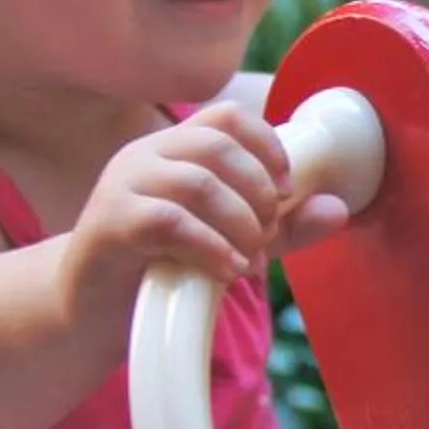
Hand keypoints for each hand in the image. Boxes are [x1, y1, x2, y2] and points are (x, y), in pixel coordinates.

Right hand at [61, 102, 292, 324]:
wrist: (90, 312)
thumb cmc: (161, 269)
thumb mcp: (229, 242)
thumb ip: (281, 226)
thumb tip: (338, 208)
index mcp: (173, 149)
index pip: (229, 117)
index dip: (269, 145)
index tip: (289, 189)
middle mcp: (144, 156)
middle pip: (218, 148)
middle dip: (259, 194)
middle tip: (266, 236)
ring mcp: (121, 187)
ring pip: (197, 183)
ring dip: (240, 225)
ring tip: (249, 261)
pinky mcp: (109, 225)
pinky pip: (168, 221)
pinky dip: (211, 246)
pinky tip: (228, 271)